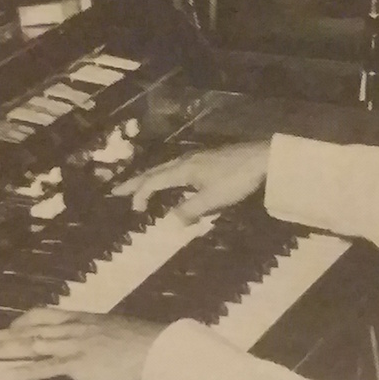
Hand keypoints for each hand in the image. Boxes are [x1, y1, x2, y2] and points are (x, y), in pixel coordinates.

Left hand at [0, 307, 163, 379]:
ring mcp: (73, 345)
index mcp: (80, 319)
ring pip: (27, 345)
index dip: (18, 324)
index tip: (3, 330)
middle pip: (24, 331)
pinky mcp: (79, 363)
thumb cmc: (144, 343)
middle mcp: (71, 328)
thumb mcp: (114, 333)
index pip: (40, 316)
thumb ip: (97, 338)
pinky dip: (23, 370)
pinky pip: (46, 367)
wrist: (160, 349)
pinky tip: (3, 374)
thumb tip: (92, 345)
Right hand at [112, 141, 270, 221]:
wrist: (262, 158)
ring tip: (139, 186)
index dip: (141, 195)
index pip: (154, 182)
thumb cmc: (236, 179)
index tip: (134, 211)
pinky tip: (171, 181)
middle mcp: (184, 160)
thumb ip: (190, 210)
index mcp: (183, 169)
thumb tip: (171, 221)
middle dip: (135, 182)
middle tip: (116, 191)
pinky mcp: (206, 159)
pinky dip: (164, 176)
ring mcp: (195, 158)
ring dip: (149, 178)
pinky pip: (175, 168)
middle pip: (154, 171)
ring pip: (165, 168)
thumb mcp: (212, 200)